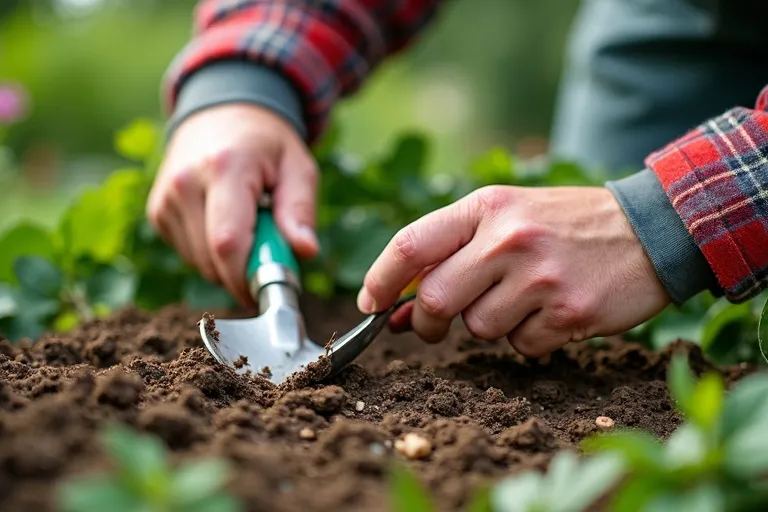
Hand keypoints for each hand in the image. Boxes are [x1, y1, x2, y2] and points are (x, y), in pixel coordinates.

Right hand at [147, 104, 319, 306]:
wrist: (221, 113)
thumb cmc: (267, 143)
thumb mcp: (298, 167)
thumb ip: (300, 210)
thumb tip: (305, 251)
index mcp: (225, 168)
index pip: (227, 243)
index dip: (247, 278)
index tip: (269, 290)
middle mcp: (185, 184)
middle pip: (212, 261)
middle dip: (244, 274)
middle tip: (269, 252)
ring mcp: (166, 199)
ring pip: (200, 264)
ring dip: (229, 265)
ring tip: (248, 228)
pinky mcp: (157, 212)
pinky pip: (188, 255)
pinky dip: (211, 255)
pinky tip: (225, 225)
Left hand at [357, 185, 670, 356]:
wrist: (649, 229)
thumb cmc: (563, 225)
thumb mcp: (505, 219)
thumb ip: (451, 257)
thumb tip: (399, 312)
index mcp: (486, 207)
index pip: (411, 244)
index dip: (380, 279)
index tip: (369, 304)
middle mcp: (509, 238)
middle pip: (436, 299)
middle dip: (428, 321)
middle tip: (436, 324)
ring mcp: (540, 277)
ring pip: (478, 328)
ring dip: (490, 325)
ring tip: (522, 299)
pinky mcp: (569, 313)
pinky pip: (521, 346)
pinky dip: (527, 338)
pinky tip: (552, 311)